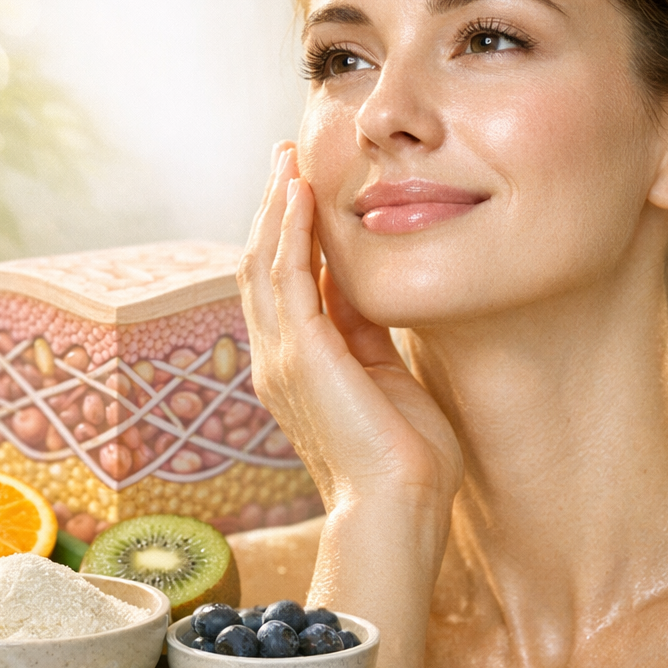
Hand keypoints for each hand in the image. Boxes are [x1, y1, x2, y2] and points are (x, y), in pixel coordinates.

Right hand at [238, 145, 463, 512]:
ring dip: (275, 206)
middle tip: (284, 157)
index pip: (281, 285)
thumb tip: (372, 290)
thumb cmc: (408, 461)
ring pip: (263, 262)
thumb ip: (371, 335)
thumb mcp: (388, 378)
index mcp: (296, 368)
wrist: (398, 509)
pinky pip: (285, 275)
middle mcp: (276, 359)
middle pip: (260, 265)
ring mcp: (280, 357)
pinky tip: (300, 192)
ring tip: (287, 160)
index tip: (302, 190)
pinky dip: (290, 229)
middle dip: (272, 208)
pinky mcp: (299, 354)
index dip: (288, 233)